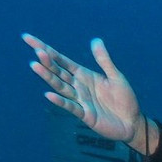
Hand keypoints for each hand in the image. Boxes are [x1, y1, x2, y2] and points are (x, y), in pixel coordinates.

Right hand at [22, 33, 156, 153]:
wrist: (133, 122)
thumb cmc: (125, 99)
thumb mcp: (116, 76)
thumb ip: (104, 60)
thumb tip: (96, 40)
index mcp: (83, 74)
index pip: (61, 60)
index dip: (46, 49)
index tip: (29, 39)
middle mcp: (78, 86)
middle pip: (58, 71)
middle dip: (47, 61)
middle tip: (36, 51)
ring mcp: (80, 100)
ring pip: (61, 87)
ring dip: (48, 77)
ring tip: (35, 66)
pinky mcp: (85, 114)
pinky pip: (71, 107)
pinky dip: (60, 101)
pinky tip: (49, 95)